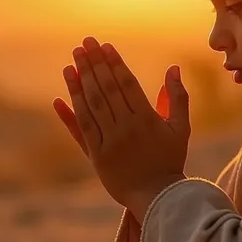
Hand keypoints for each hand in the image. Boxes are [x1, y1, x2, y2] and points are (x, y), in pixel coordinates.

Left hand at [53, 37, 189, 220]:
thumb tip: (173, 68)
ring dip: (80, 81)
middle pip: (106, 90)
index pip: (127, 84)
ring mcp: (110, 142)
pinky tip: (60, 95)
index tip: (104, 46)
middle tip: (84, 43)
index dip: (114, 63)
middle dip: (94, 64)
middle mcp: (127, 128)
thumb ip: (177, 97)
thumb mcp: (180, 129)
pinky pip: (81, 130)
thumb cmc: (170, 160)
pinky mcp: (97, 156)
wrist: (157, 198)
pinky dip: (70, 112)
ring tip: (73, 61)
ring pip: (92, 106)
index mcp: (147, 119)